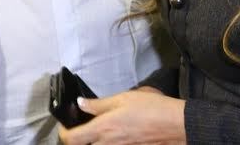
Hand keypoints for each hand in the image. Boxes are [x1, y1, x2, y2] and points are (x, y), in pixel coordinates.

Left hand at [58, 88, 184, 144]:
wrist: (176, 125)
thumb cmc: (152, 109)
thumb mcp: (123, 98)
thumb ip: (99, 104)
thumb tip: (81, 104)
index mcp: (103, 129)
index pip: (71, 139)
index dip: (63, 132)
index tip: (66, 124)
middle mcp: (108, 144)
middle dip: (78, 138)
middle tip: (80, 127)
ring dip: (93, 140)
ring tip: (97, 130)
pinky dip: (107, 142)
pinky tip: (113, 134)